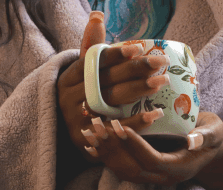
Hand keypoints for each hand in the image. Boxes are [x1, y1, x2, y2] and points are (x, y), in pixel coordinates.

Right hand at [56, 11, 171, 163]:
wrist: (61, 134)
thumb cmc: (79, 98)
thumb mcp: (81, 74)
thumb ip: (92, 48)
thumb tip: (97, 16)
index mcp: (68, 78)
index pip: (93, 63)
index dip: (115, 55)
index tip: (137, 48)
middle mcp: (69, 98)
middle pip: (105, 82)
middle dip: (134, 71)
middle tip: (160, 62)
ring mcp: (76, 120)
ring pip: (110, 103)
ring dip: (137, 91)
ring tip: (161, 82)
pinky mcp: (86, 141)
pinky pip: (114, 129)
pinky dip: (135, 122)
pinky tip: (155, 113)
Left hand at [90, 111, 222, 185]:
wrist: (206, 147)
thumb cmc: (210, 133)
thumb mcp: (214, 131)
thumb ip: (205, 135)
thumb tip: (193, 141)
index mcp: (179, 169)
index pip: (152, 161)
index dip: (136, 146)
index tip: (121, 126)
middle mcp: (163, 178)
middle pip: (133, 170)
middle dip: (114, 150)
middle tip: (100, 128)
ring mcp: (151, 178)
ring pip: (123, 172)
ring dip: (105, 153)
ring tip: (91, 132)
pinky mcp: (142, 171)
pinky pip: (120, 168)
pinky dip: (105, 156)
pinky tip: (91, 142)